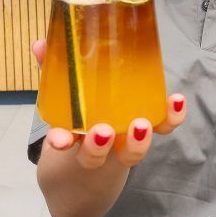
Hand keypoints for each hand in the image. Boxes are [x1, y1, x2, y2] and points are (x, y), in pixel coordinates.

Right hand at [31, 39, 186, 169]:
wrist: (92, 172)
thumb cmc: (77, 124)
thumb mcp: (62, 101)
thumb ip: (52, 72)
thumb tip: (39, 44)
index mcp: (72, 139)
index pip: (64, 143)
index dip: (60, 141)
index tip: (58, 140)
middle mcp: (98, 148)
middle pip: (98, 156)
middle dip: (98, 146)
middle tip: (102, 131)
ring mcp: (122, 144)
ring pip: (131, 153)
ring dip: (137, 141)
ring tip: (141, 125)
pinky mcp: (147, 133)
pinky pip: (161, 129)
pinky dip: (170, 117)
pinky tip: (176, 100)